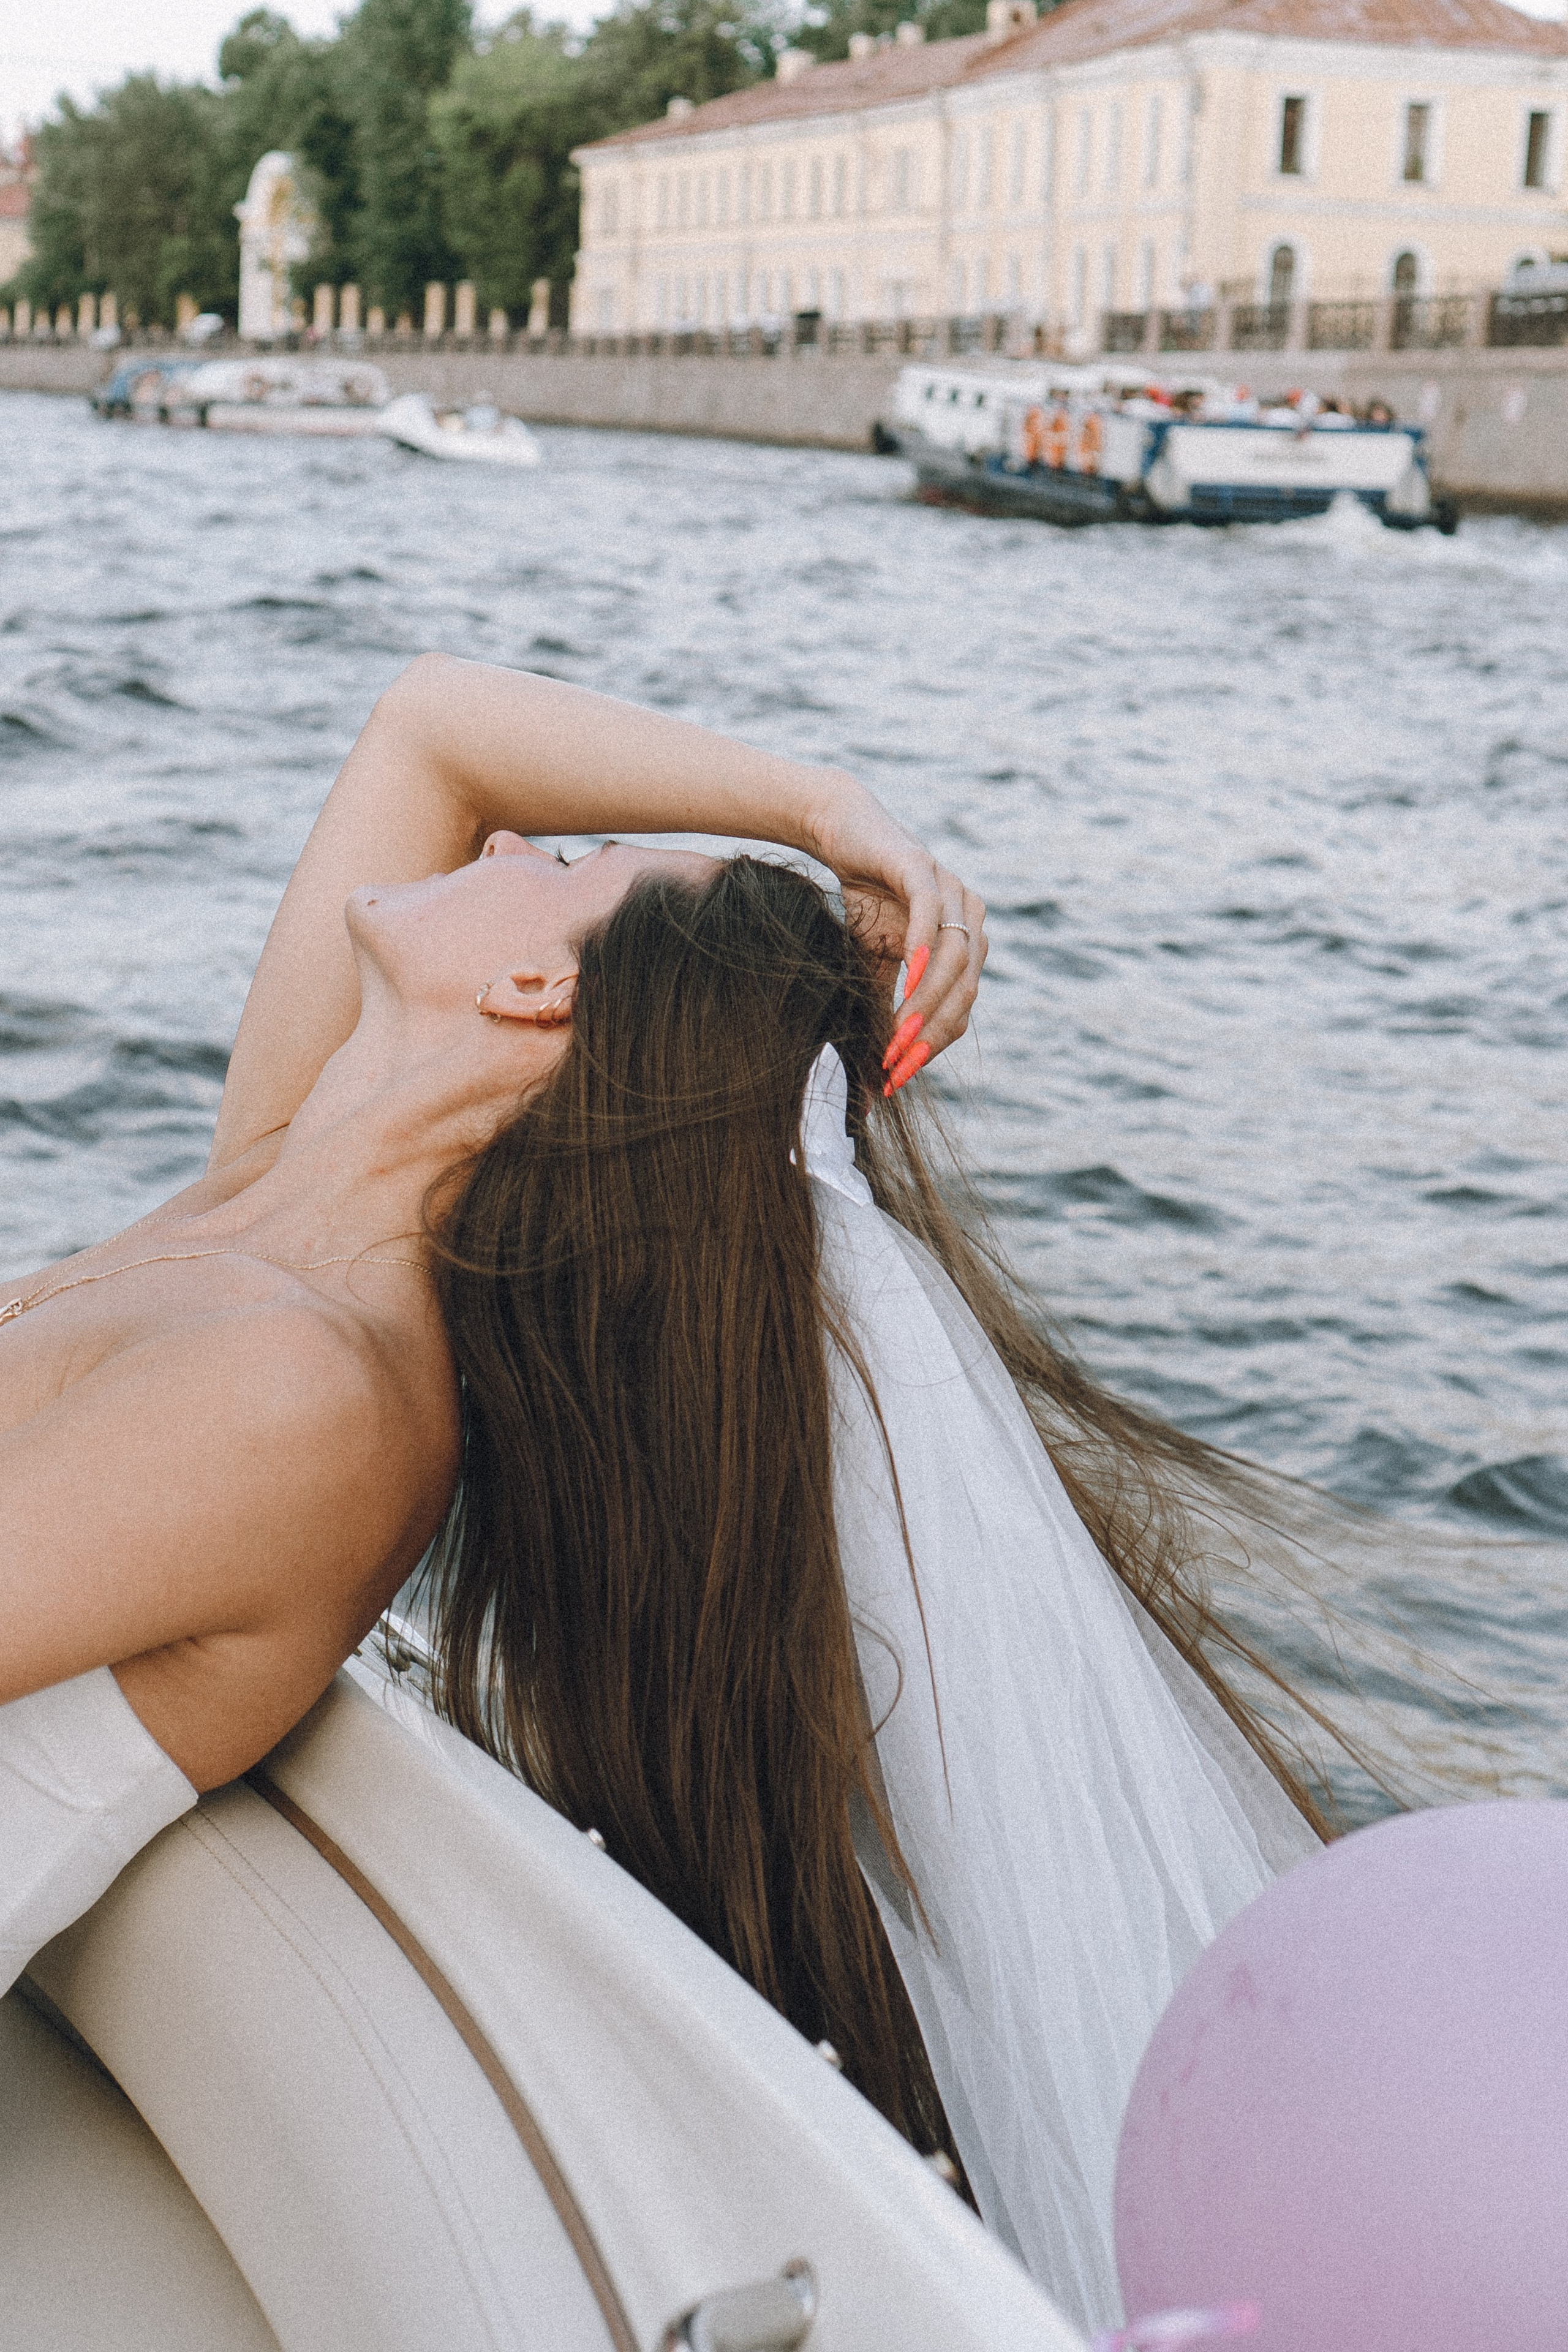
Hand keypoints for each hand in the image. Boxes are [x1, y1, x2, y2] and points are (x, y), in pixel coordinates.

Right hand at [803, 772, 986, 1088]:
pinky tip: (908, 977)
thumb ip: (883, 1013)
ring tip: (896, 1035)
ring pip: (954, 960)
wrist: (841, 835)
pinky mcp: (924, 868)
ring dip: (925, 1002)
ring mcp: (952, 892)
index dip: (930, 1047)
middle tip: (895, 1066)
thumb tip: (874, 1081)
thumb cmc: (863, 904)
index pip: (959, 1010)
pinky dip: (923, 948)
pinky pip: (931, 914)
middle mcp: (969, 921)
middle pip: (964, 992)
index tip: (895, 1078)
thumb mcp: (873, 968)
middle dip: (929, 1035)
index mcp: (966, 948)